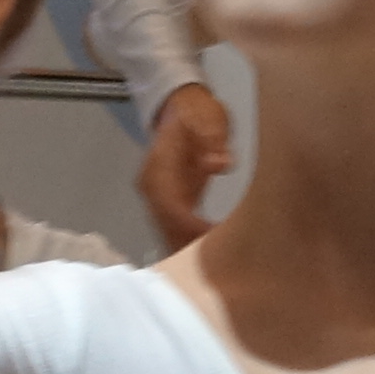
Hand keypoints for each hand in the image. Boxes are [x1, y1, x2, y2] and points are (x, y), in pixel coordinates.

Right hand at [135, 83, 234, 248]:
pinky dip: (191, 244)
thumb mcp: (209, 119)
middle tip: (221, 264)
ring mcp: (159, 197)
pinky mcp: (171, 203)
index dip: (190, 226)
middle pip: (166, 228)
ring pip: (169, 235)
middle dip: (191, 248)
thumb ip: (214, 140)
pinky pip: (176, 231)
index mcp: (158, 167)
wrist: (183, 108)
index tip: (213, 238)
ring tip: (220, 266)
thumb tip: (220, 163)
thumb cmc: (196, 113)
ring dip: (191, 250)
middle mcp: (153, 186)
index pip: (170, 206)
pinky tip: (214, 254)